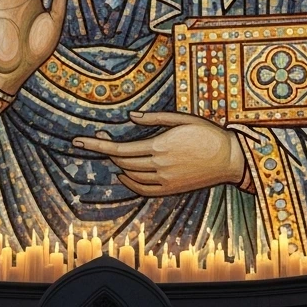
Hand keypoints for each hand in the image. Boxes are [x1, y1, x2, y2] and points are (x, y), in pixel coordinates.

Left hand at [73, 111, 245, 196]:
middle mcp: (158, 166)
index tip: (77, 141)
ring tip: (111, 149)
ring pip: (130, 175)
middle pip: (121, 161)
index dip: (96, 144)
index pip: (118, 148)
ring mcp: (164, 181)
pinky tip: (123, 173)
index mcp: (159, 146)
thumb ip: (154, 118)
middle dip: (105, 149)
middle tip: (97, 136)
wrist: (229, 159)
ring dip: (117, 163)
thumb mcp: (182, 118)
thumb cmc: (207, 133)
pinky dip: (129, 182)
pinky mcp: (170, 189)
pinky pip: (142, 189)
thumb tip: (130, 117)